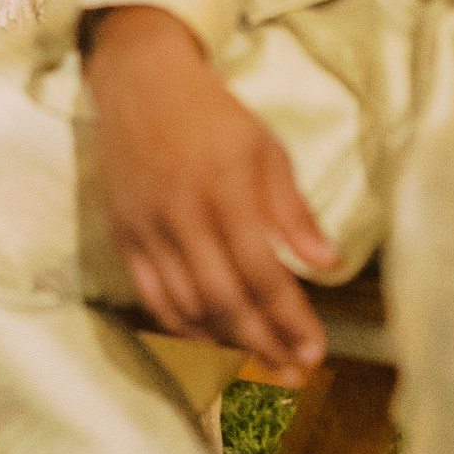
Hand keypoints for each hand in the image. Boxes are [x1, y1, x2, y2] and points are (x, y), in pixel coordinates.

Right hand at [83, 5, 337, 382]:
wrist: (140, 82)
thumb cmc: (213, 115)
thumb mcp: (266, 149)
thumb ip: (294, 211)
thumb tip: (330, 264)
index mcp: (225, 189)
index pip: (262, 272)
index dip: (289, 317)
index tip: (315, 350)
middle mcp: (182, 213)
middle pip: (224, 299)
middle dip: (262, 342)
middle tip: (291, 371)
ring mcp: (147, 227)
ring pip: (186, 305)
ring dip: (225, 342)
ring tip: (259, 361)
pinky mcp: (123, 234)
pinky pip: (151, 295)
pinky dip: (181, 325)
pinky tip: (209, 339)